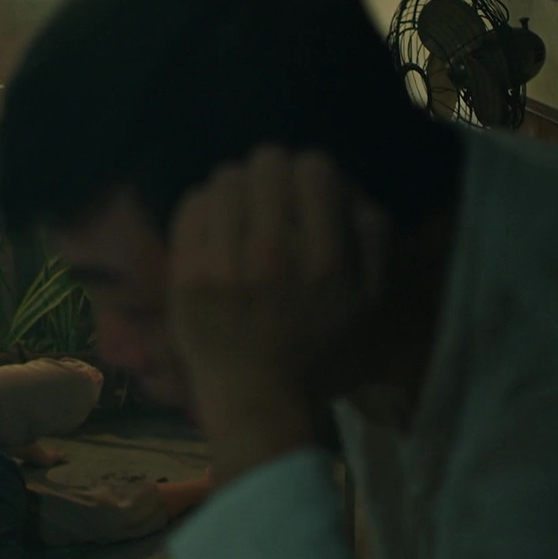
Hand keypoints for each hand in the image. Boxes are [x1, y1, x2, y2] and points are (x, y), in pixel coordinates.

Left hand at [167, 146, 371, 445]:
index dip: (307, 171)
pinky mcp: (187, 276)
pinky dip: (203, 210)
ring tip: (236, 214)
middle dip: (266, 175)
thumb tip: (346, 183)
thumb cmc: (314, 346)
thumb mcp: (366, 298)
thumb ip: (370, 236)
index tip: (300, 191)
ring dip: (233, 190)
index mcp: (324, 259)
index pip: (313, 167)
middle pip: (265, 163)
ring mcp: (225, 265)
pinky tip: (213, 232)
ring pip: (224, 179)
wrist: (255, 396)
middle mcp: (274, 255)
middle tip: (263, 198)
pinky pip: (192, 206)